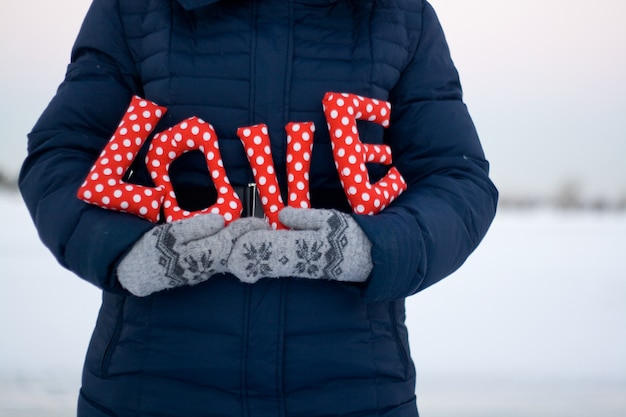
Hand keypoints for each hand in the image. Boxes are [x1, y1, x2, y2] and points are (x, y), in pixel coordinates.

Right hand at [117, 214, 268, 295]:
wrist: (135, 274)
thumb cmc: (151, 249)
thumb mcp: (170, 234)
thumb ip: (196, 228)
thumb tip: (220, 221)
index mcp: (199, 255)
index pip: (229, 241)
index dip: (244, 230)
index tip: (259, 221)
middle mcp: (206, 267)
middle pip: (233, 250)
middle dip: (248, 238)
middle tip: (265, 226)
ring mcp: (203, 272)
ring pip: (227, 257)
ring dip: (241, 244)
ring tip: (255, 232)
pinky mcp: (198, 273)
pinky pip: (218, 261)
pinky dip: (230, 250)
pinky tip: (236, 244)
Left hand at [228, 207, 372, 283]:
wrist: (370, 259)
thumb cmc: (350, 235)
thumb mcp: (330, 219)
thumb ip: (304, 217)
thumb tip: (279, 214)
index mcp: (305, 245)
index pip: (272, 245)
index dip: (252, 242)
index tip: (236, 238)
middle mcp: (300, 260)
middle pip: (267, 260)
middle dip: (246, 257)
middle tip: (226, 252)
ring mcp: (302, 268)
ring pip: (271, 267)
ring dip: (251, 263)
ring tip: (232, 258)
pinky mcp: (304, 272)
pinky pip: (280, 269)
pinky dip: (264, 266)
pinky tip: (251, 264)